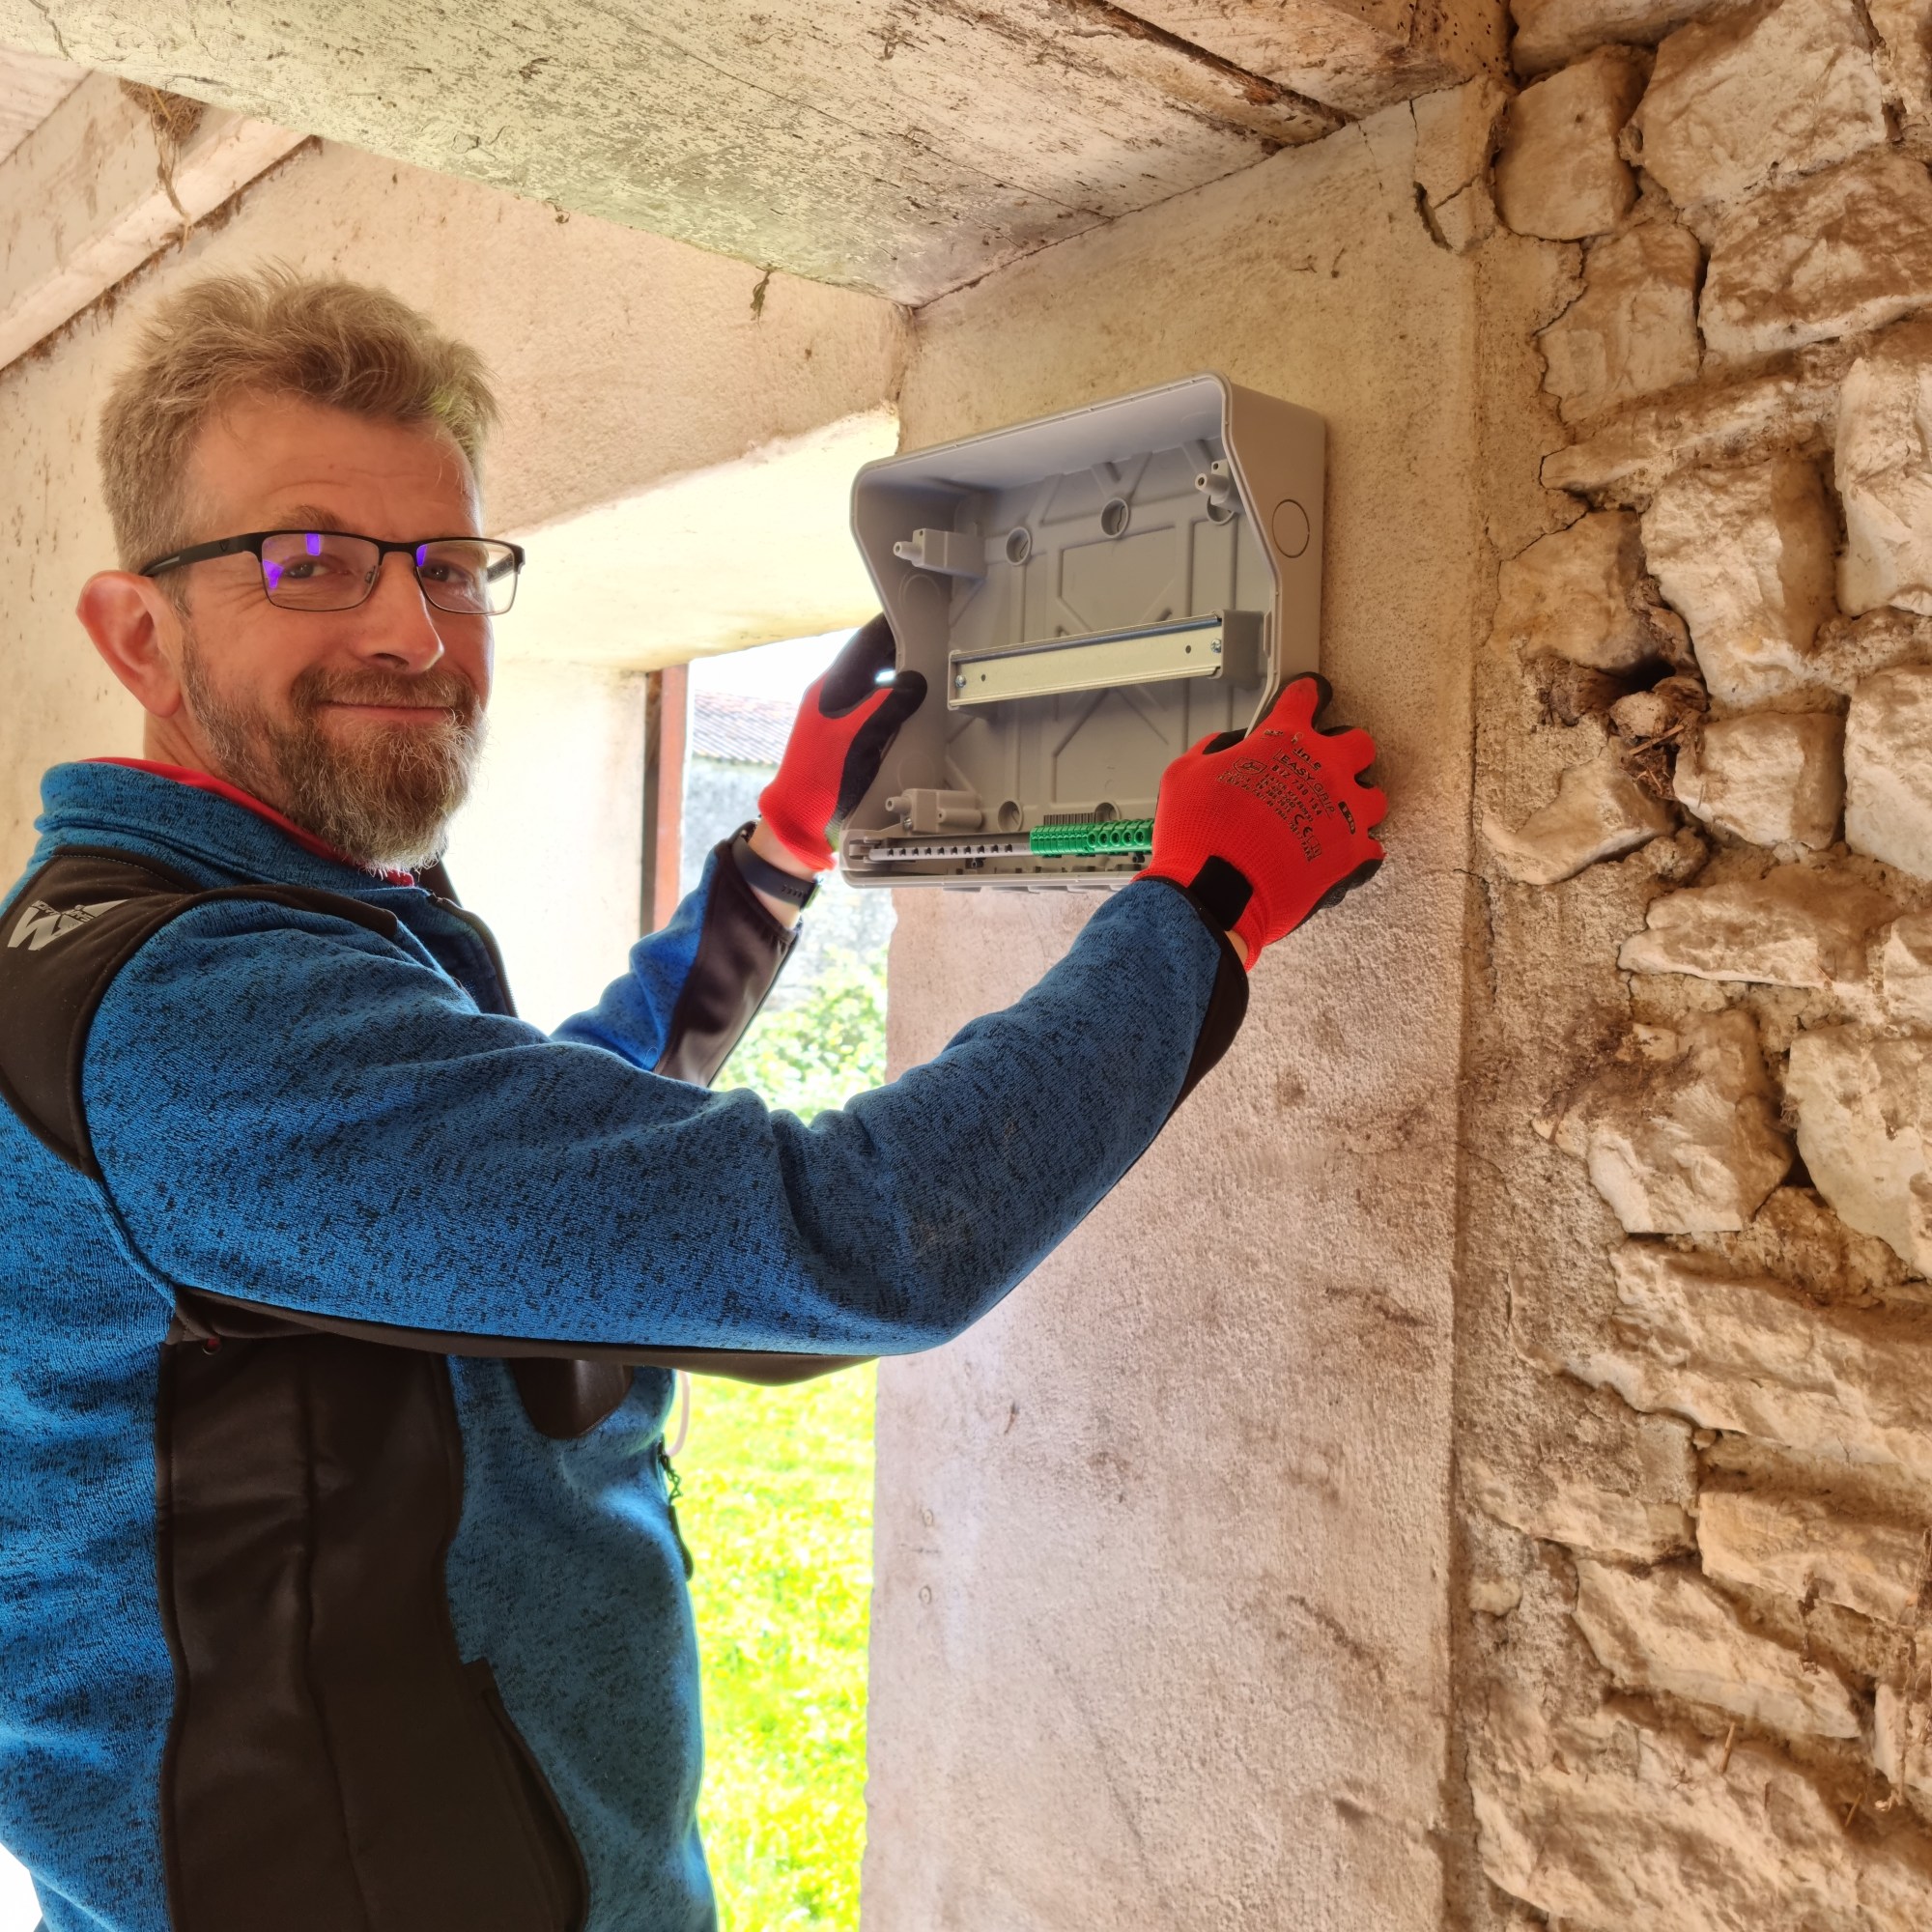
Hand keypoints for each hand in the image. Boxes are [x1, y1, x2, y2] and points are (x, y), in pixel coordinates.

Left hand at [757, 615, 926, 871]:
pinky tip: (906, 711)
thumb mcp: (859, 738)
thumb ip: (887, 706)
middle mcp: (832, 697)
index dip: (889, 626)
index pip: (865, 643)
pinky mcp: (842, 736)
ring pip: (872, 684)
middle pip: (869, 661)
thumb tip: (913, 680)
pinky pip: (872, 707)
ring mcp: (835, 717)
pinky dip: (891, 702)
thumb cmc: (821, 777)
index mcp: (831, 688)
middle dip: (897, 650)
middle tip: (929, 644)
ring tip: (924, 673)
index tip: (913, 614)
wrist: (799, 816)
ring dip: (895, 676)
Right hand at [1139, 675, 1385, 968]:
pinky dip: (1356, 852)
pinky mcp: (1350, 858)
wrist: (1212, 893)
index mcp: (1284, 741)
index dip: (1308, 694)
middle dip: (1343, 751)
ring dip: (1355, 803)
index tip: (1309, 696)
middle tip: (1322, 766)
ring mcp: (1343, 814)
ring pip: (1374, 798)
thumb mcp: (1185, 773)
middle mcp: (1324, 770)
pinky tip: (1336, 855)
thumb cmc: (1197, 834)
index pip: (1307, 696)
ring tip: (1332, 817)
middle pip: (1359, 743)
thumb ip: (1215, 750)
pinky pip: (1372, 849)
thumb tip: (1230, 747)